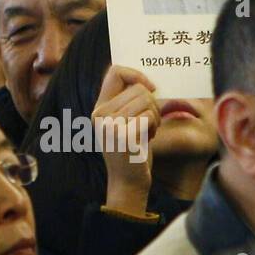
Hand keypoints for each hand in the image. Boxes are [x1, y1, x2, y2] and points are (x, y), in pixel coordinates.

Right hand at [92, 65, 159, 214]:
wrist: (128, 183)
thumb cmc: (132, 150)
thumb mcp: (124, 122)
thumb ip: (128, 101)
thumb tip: (145, 79)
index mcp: (99, 108)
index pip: (115, 71)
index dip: (136, 74)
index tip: (150, 87)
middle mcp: (100, 114)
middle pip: (138, 87)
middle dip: (152, 103)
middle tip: (148, 122)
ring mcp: (110, 125)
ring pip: (146, 100)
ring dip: (155, 115)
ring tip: (148, 131)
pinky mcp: (123, 135)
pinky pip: (149, 115)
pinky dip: (155, 125)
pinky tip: (148, 138)